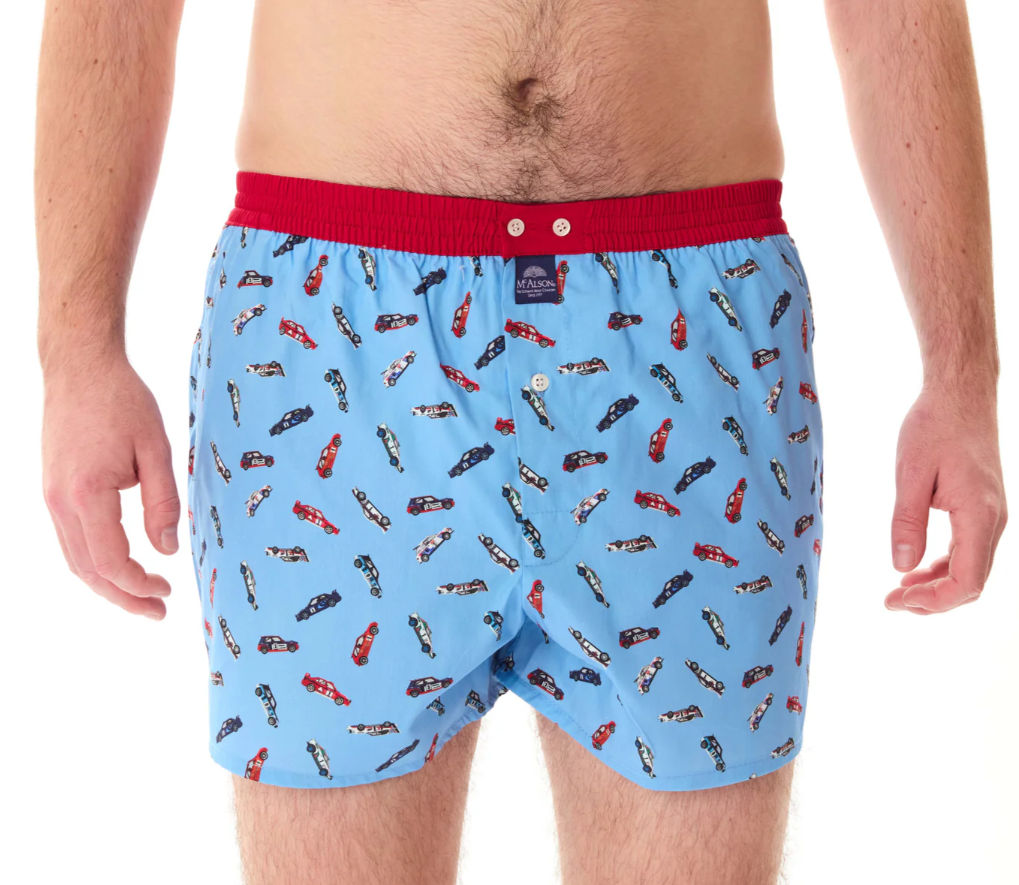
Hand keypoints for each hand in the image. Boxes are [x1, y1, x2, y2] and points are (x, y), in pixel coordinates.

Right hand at [42, 355, 179, 618]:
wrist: (80, 367)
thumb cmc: (122, 401)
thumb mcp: (156, 449)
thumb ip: (163, 503)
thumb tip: (168, 550)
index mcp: (86, 493)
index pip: (110, 560)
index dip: (139, 585)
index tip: (167, 592)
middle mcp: (59, 501)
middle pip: (88, 570)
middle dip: (124, 596)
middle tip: (159, 610)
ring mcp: (50, 496)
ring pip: (75, 559)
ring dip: (108, 584)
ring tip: (143, 596)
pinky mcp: (52, 489)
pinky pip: (70, 540)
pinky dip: (94, 561)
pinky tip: (120, 566)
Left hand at [886, 386, 1006, 613]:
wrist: (961, 396)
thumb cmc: (935, 427)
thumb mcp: (910, 473)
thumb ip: (907, 522)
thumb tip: (901, 566)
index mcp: (979, 515)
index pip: (967, 581)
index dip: (934, 601)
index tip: (896, 600)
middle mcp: (993, 521)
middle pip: (971, 582)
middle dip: (932, 600)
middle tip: (890, 602)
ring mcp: (991, 516)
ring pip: (971, 569)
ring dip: (936, 585)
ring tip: (899, 591)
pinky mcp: (982, 509)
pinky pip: (968, 551)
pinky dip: (943, 566)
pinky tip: (916, 568)